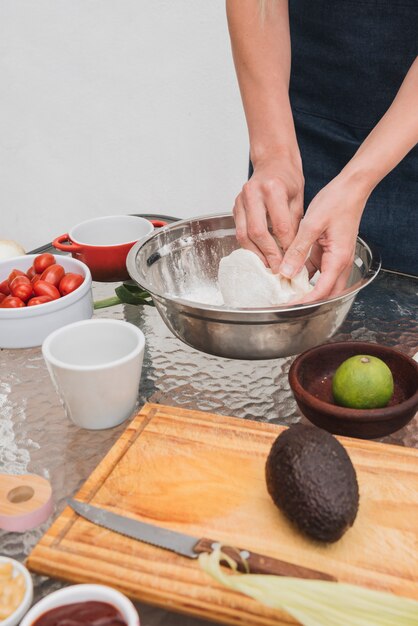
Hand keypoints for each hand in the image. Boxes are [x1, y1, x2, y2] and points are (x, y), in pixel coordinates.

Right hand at [233, 153, 303, 272]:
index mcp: (272, 188)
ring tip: (268, 266)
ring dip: (256, 254)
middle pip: (258, 232)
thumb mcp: (298, 199)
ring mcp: (240, 200)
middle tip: (279, 268)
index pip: (279, 225)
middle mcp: (253, 193)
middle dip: (269, 254)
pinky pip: (240, 231)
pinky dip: (250, 246)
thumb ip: (294, 224)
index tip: (293, 260)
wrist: (272, 163)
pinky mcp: (234, 207)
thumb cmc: (287, 180)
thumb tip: (294, 252)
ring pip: (244, 234)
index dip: (286, 246)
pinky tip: (260, 255)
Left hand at [279, 174, 369, 301]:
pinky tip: (288, 272)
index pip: (322, 291)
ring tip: (283, 290)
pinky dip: (304, 274)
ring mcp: (335, 258)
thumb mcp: (312, 224)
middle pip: (325, 293)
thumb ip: (299, 249)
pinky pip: (316, 270)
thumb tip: (286, 272)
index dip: (304, 301)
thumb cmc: (337, 202)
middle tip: (284, 301)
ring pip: (321, 283)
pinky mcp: (329, 252)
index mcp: (338, 259)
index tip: (287, 304)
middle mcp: (339, 262)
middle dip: (306, 300)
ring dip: (305, 288)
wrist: (350, 187)